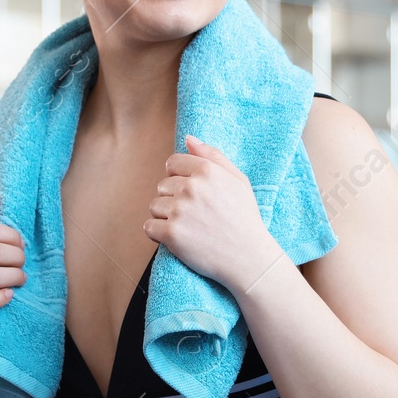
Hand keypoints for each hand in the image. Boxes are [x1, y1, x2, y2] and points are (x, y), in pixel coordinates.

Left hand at [144, 135, 284, 292]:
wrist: (248, 258)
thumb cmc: (244, 218)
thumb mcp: (238, 180)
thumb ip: (213, 156)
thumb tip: (188, 138)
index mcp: (207, 171)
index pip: (172, 163)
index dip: (179, 178)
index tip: (192, 193)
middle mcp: (191, 187)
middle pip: (162, 185)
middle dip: (173, 198)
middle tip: (195, 215)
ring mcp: (180, 211)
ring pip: (154, 206)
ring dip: (166, 217)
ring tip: (189, 227)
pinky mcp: (171, 234)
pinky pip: (149, 227)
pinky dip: (158, 234)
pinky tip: (178, 238)